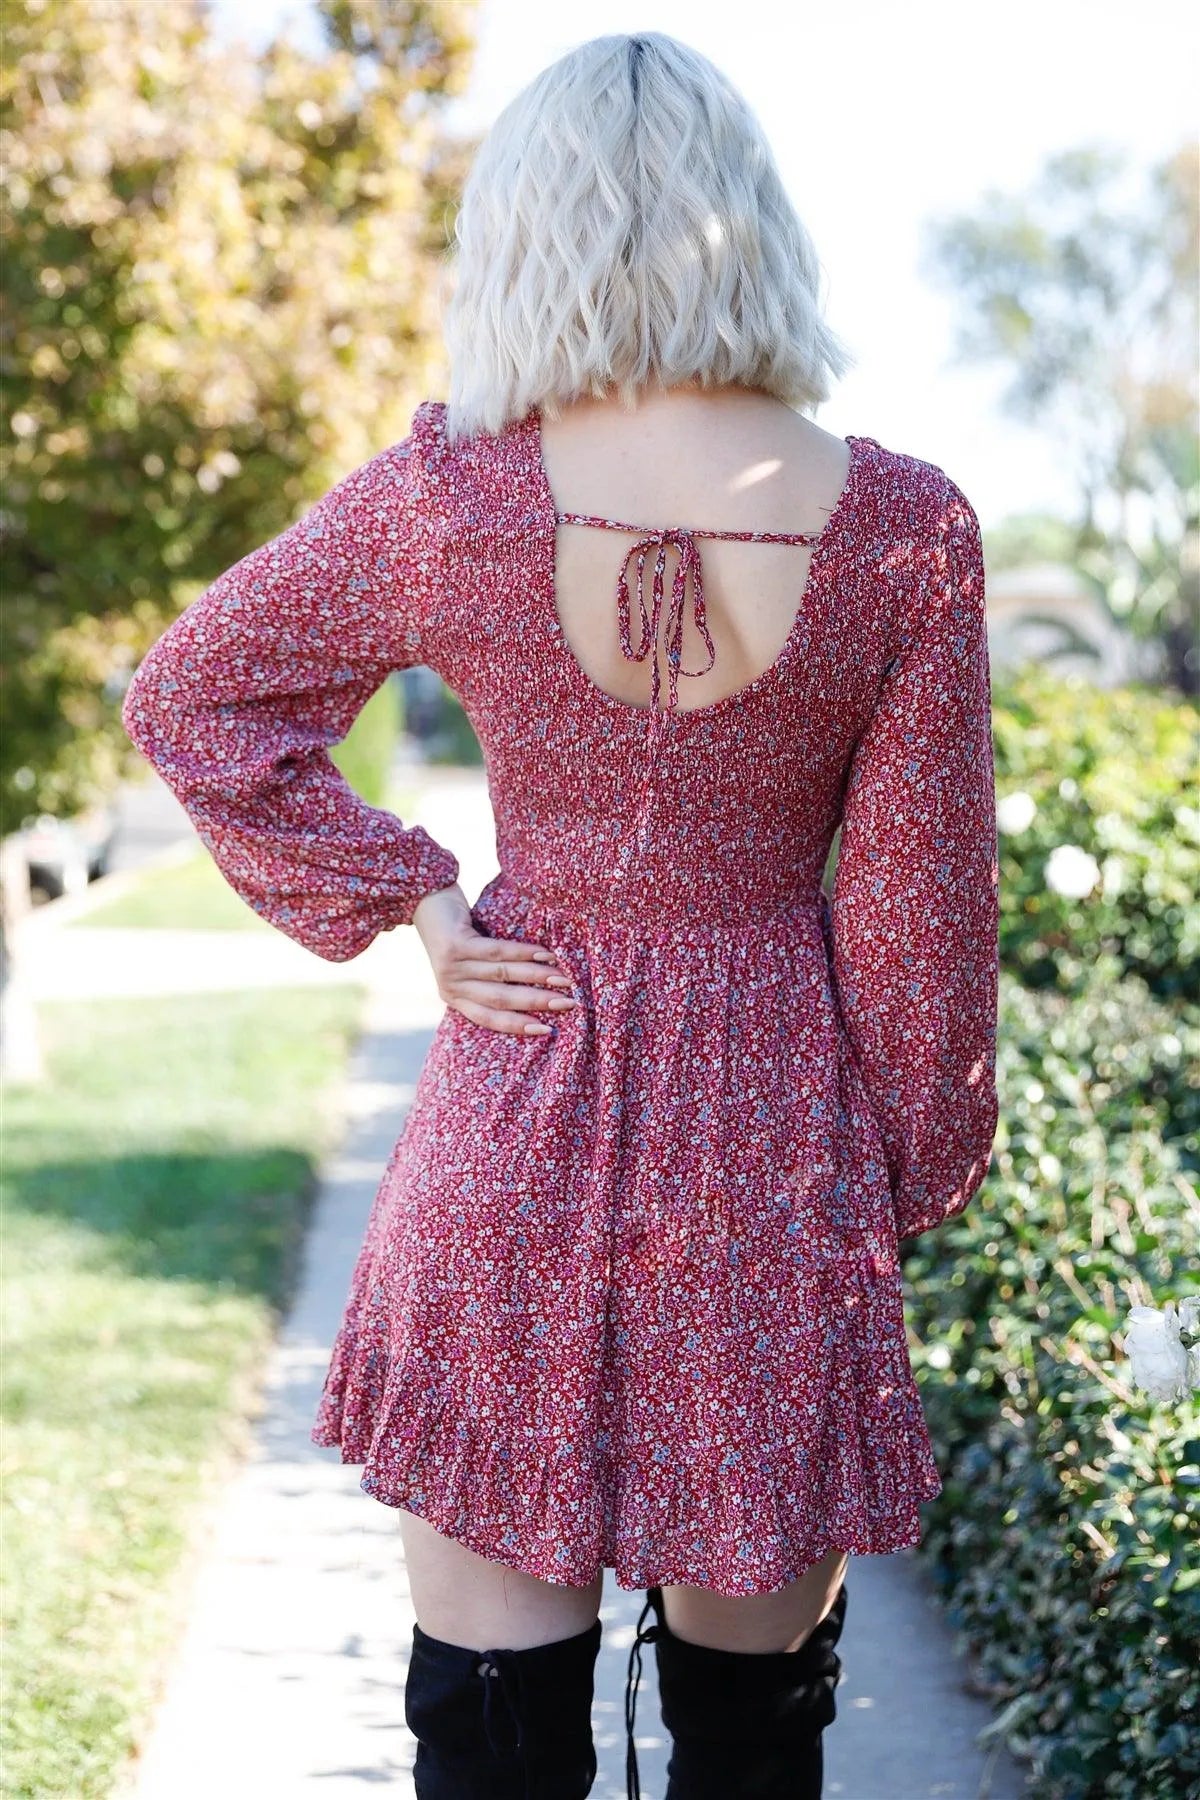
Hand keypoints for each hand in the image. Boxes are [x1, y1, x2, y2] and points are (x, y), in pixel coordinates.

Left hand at [412, 884, 578, 1036]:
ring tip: (563, 979)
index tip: (548, 1030)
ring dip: (537, 978)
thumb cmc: (457, 933)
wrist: (425, 899)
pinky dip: (524, 955)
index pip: (490, 1018)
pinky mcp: (456, 945)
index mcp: (455, 997)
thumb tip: (536, 990)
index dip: (519, 1025)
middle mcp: (451, 987)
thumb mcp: (468, 963)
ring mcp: (452, 966)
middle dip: (537, 1003)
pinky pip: (496, 952)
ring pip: (502, 975)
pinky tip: (545, 955)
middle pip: (500, 999)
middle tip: (567, 1003)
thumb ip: (489, 979)